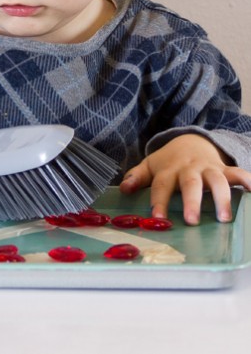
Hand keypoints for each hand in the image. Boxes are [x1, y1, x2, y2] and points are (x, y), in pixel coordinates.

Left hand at [119, 133, 250, 224]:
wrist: (191, 141)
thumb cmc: (168, 162)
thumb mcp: (150, 167)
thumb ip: (137, 177)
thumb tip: (124, 188)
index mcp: (168, 171)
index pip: (161, 186)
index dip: (158, 201)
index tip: (156, 218)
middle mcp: (188, 169)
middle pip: (190, 184)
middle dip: (191, 202)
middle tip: (191, 221)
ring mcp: (207, 168)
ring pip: (216, 180)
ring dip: (221, 198)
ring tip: (224, 218)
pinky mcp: (224, 169)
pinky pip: (237, 172)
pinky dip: (247, 179)